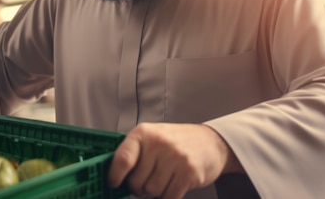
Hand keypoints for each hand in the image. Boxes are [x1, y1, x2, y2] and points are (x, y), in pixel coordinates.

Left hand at [108, 122, 240, 198]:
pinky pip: (169, 197)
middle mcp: (158, 143)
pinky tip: (175, 183)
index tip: (114, 183)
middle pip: (136, 181)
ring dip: (157, 191)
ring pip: (152, 191)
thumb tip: (113, 176)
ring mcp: (174, 157)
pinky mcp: (188, 172)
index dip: (115, 176)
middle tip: (149, 180)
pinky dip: (170, 196)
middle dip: (140, 187)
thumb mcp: (153, 137)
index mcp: (144, 133)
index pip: (122, 159)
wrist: (211, 142)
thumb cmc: (177, 142)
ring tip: (165, 178)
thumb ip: (134, 153)